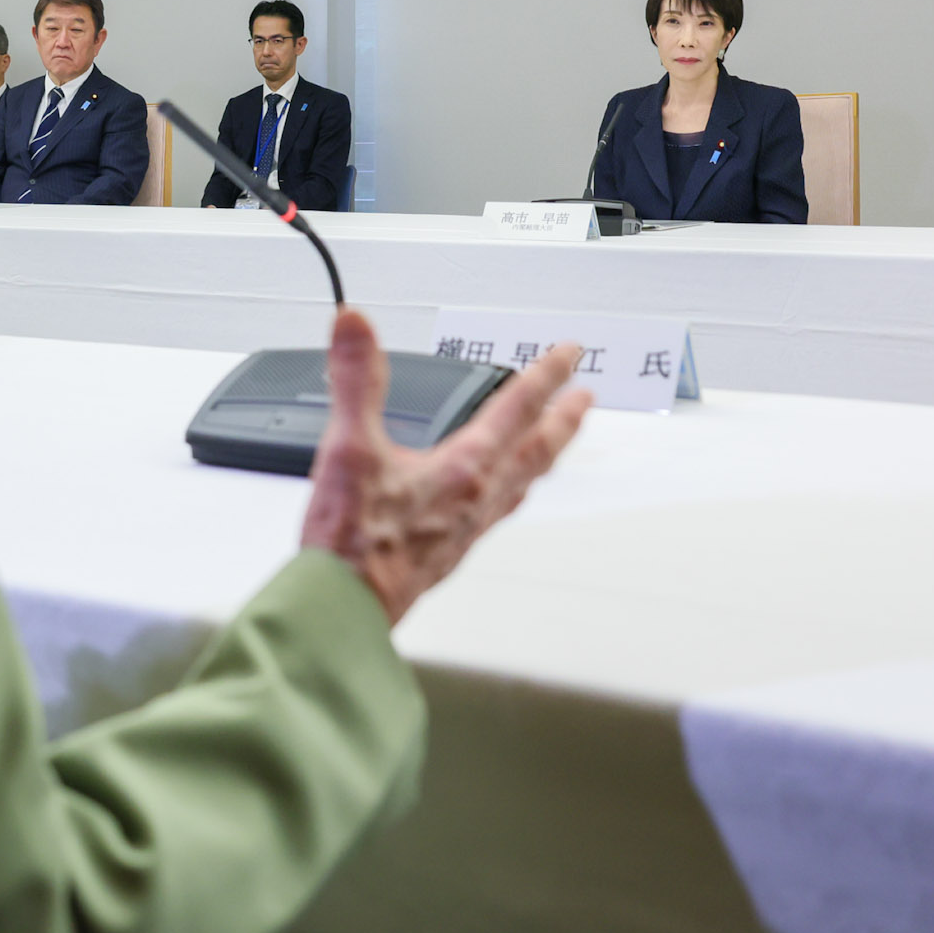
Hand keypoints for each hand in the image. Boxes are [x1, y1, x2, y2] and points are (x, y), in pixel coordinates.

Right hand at [299, 309, 590, 626]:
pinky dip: (514, 489)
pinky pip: (501, 511)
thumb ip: (355, 380)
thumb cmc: (353, 542)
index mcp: (464, 468)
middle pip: (538, 450)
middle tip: (586, 398)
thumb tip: (357, 328)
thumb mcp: (348, 446)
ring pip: (525, 482)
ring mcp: (470, 528)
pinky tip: (501, 496)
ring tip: (555, 443)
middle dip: (565, 419)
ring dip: (546, 455)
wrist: (347, 605)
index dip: (546, 375)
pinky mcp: (453, 551)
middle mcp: (478, 498)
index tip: (568, 354)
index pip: (517, 408)